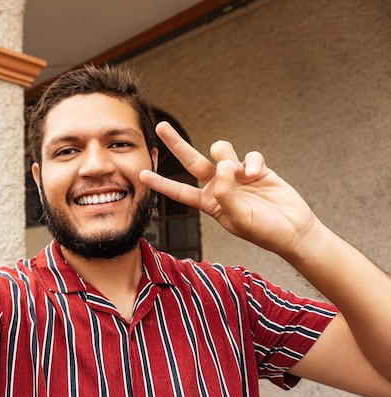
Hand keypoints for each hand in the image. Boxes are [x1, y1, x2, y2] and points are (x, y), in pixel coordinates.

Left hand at [140, 121, 318, 255]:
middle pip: (192, 161)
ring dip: (226, 156)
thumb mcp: (238, 218)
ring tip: (240, 173)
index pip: (179, 191)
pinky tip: (256, 175)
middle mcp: (219, 186)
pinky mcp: (256, 168)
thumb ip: (226, 193)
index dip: (161, 183)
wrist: (293, 230)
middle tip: (162, 127)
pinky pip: (248, 156)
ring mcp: (236, 176)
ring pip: (220, 151)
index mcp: (209, 202)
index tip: (141, 175)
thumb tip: (221, 166)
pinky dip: (251, 163)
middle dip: (176, 144)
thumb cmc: (264, 230)